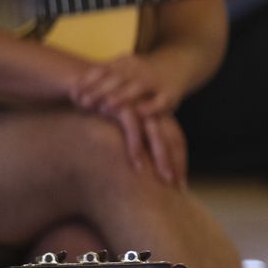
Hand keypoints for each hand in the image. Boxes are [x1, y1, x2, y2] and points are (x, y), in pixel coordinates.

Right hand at [71, 55, 186, 185]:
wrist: (85, 79)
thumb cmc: (105, 106)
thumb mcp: (125, 122)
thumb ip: (137, 140)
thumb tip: (144, 169)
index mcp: (157, 114)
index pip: (176, 139)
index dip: (180, 161)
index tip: (182, 185)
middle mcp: (152, 110)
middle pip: (172, 138)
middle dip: (176, 163)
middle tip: (178, 188)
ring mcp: (139, 106)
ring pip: (157, 135)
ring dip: (161, 159)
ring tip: (163, 181)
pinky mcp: (122, 105)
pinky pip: (133, 128)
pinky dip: (136, 146)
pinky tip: (139, 164)